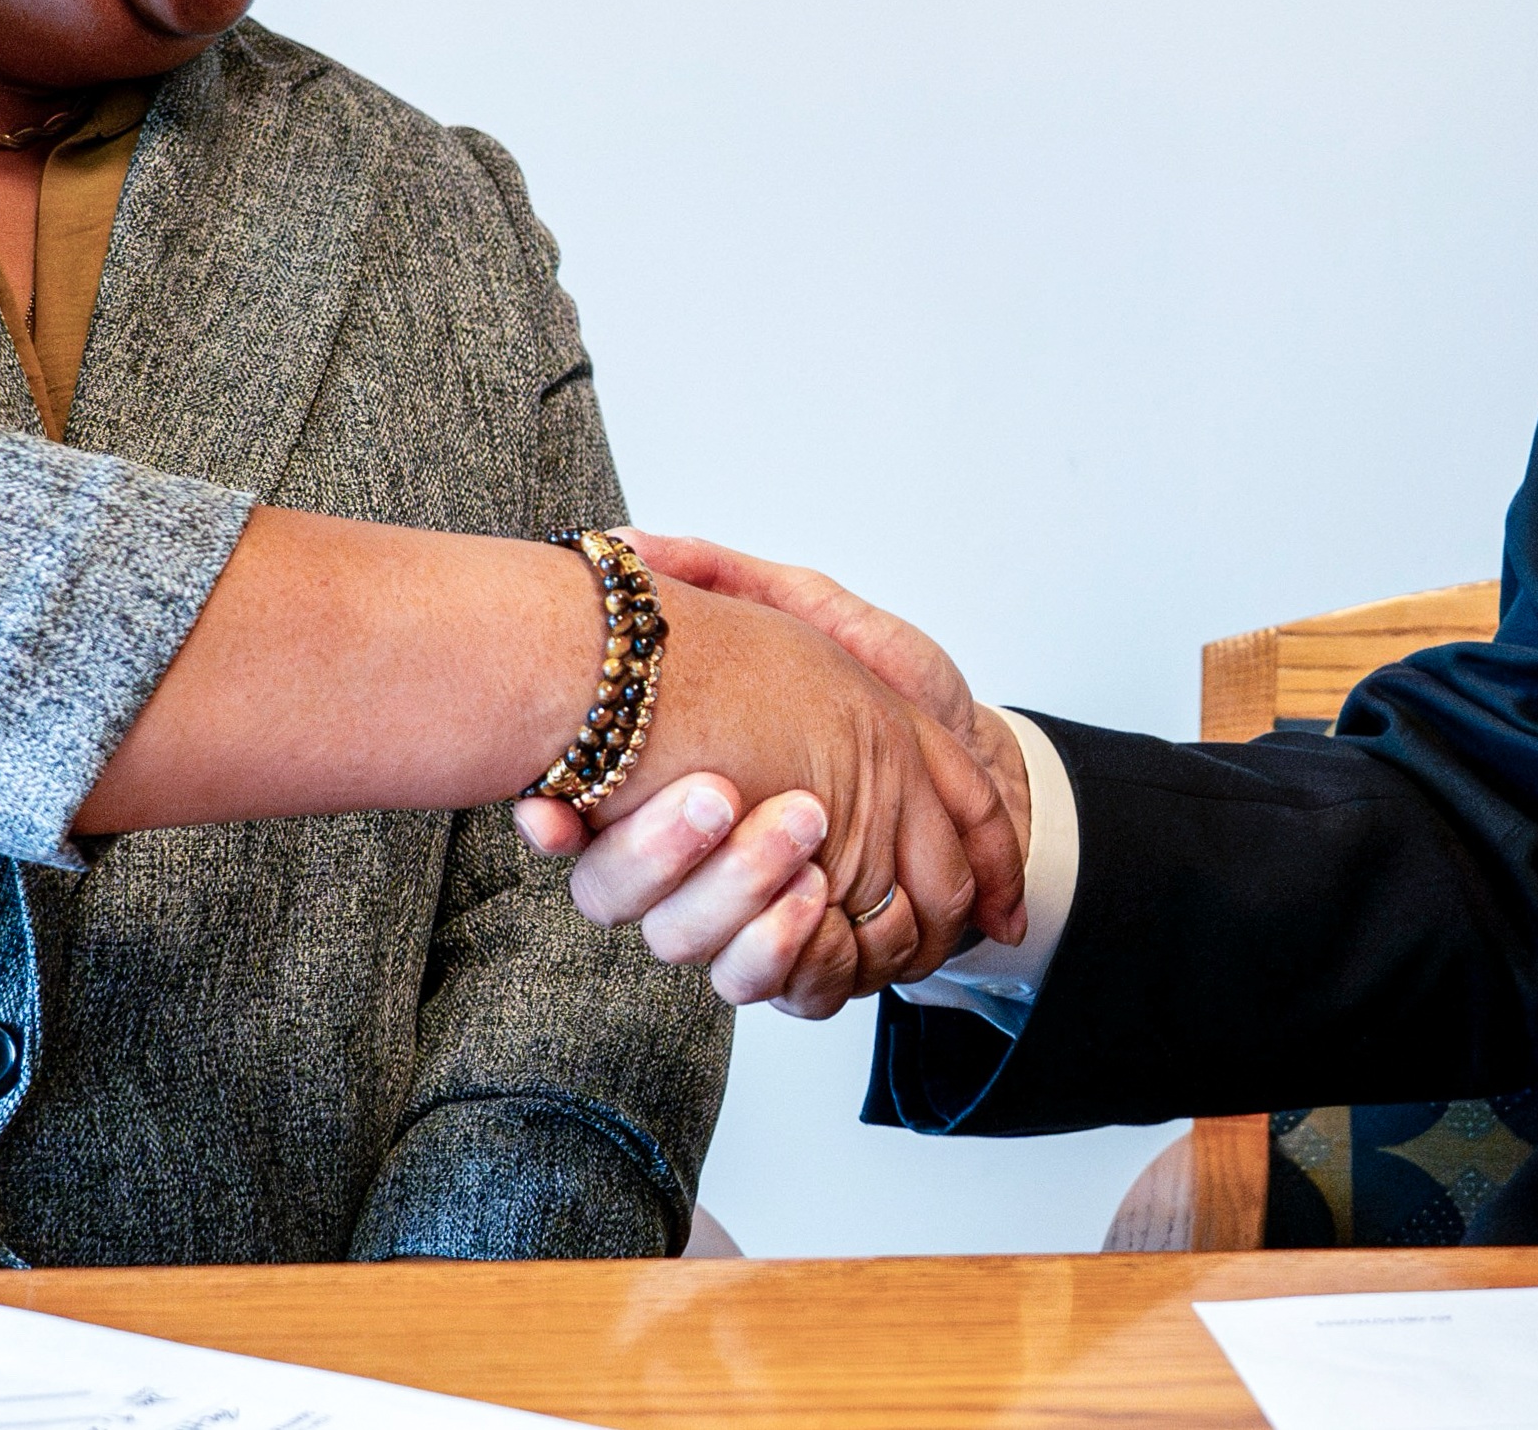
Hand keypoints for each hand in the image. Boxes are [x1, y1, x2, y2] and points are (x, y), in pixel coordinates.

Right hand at [518, 536, 1028, 1014]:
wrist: (985, 759)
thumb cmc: (889, 691)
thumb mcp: (814, 615)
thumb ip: (727, 582)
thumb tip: (631, 546)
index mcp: (674, 797)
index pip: (577, 827)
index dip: (554, 825)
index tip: (552, 812)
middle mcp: (698, 873)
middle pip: (625, 902)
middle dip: (663, 854)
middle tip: (718, 796)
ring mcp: (755, 924)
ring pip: (700, 952)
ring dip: (737, 898)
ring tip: (793, 844)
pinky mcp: (824, 964)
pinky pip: (787, 990)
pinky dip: (795, 951)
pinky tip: (815, 899)